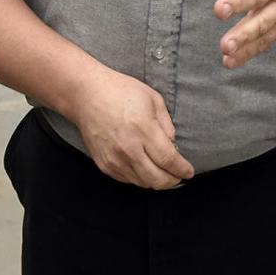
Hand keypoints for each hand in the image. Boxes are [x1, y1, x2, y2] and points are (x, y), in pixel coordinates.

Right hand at [70, 64, 193, 188]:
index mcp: (143, 129)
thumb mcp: (153, 99)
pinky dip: (140, 178)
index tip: (189, 172)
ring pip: (142, 183)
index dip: (182, 169)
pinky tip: (145, 168)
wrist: (86, 95)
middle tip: (179, 176)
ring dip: (156, 181)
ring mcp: (114, 158)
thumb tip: (174, 146)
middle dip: (172, 181)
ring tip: (163, 173)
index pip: (168, 160)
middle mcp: (128, 148)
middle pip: (157, 179)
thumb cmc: (121, 92)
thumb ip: (167, 124)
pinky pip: (127, 179)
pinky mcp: (104, 164)